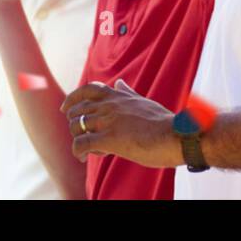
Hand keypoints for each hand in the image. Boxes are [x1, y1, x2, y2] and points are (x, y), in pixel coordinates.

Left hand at [62, 80, 182, 166]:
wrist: (175, 136)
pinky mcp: (109, 139)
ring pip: (76, 127)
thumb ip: (127, 93)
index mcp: (117, 95)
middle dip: (76, 125)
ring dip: (79, 139)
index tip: (66, 109)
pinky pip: (81, 144)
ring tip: (92, 149)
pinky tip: (83, 157)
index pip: (86, 90)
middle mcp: (109, 105)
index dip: (72, 99)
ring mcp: (108, 121)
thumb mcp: (142, 101)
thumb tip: (120, 83)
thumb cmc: (162, 122)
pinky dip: (78, 151)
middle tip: (86, 137)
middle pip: (77, 111)